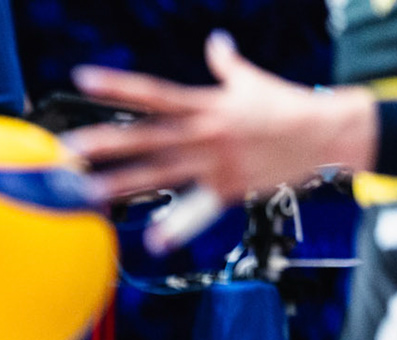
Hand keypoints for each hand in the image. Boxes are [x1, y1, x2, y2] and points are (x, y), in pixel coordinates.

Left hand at [68, 31, 376, 205]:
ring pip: (160, 174)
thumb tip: (215, 41)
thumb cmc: (286, 105)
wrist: (327, 133)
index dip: (117, 86)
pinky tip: (153, 241)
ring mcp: (215, 163)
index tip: (83, 79)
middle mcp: (204, 133)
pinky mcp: (229, 189)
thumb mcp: (251, 81)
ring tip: (88, 194)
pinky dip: (178, 227)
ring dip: (123, 184)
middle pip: (146, 137)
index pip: (152, 93)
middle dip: (106, 142)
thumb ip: (226, 64)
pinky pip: (198, 211)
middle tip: (69, 149)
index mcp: (205, 105)